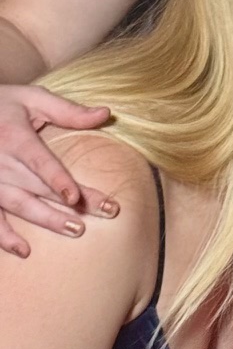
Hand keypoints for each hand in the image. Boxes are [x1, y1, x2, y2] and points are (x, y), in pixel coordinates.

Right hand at [0, 84, 116, 257]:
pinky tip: (23, 250)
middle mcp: (0, 162)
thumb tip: (107, 114)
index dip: (57, 180)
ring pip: (18, 205)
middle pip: (38, 187)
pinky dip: (4, 236)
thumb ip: (67, 110)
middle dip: (70, 203)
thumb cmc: (1, 104)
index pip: (40, 162)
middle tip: (105, 213)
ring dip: (46, 220)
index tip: (76, 197)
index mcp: (14, 137)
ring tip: (75, 230)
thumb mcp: (31, 98)